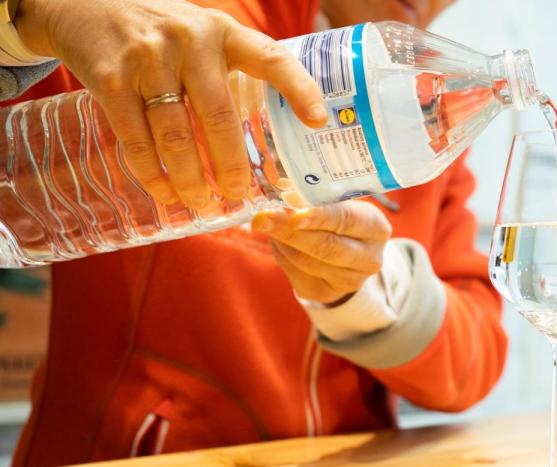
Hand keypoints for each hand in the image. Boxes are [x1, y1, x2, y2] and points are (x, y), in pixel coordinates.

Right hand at [14, 0, 327, 207]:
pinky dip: (153, 174)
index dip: (299, 89)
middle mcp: (190, 41)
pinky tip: (165, 194)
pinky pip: (136, 139)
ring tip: (202, 205)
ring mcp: (147, 59)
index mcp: (224, 32)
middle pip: (218, 117)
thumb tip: (276, 131)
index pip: (271, 58)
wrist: (84, 3)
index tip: (320, 121)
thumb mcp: (204, 35)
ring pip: (176, 135)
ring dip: (190, 179)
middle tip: (238, 196)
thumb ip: (233, 70)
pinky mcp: (110, 78)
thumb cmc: (162, 31)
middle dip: (231, 166)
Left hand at [253, 202, 391, 303]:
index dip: (317, 215)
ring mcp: (350, 281)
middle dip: (290, 231)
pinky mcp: (327, 293)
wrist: (351, 254)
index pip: (346, 219)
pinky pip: (296, 273)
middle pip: (326, 247)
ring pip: (306, 261)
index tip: (291, 210)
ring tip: (267, 222)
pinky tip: (278, 241)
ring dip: (281, 241)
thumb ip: (317, 198)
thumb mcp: (340, 203)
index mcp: (376, 228)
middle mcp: (369, 258)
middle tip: (262, 218)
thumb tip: (284, 195)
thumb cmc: (341, 219)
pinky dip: (281, 254)